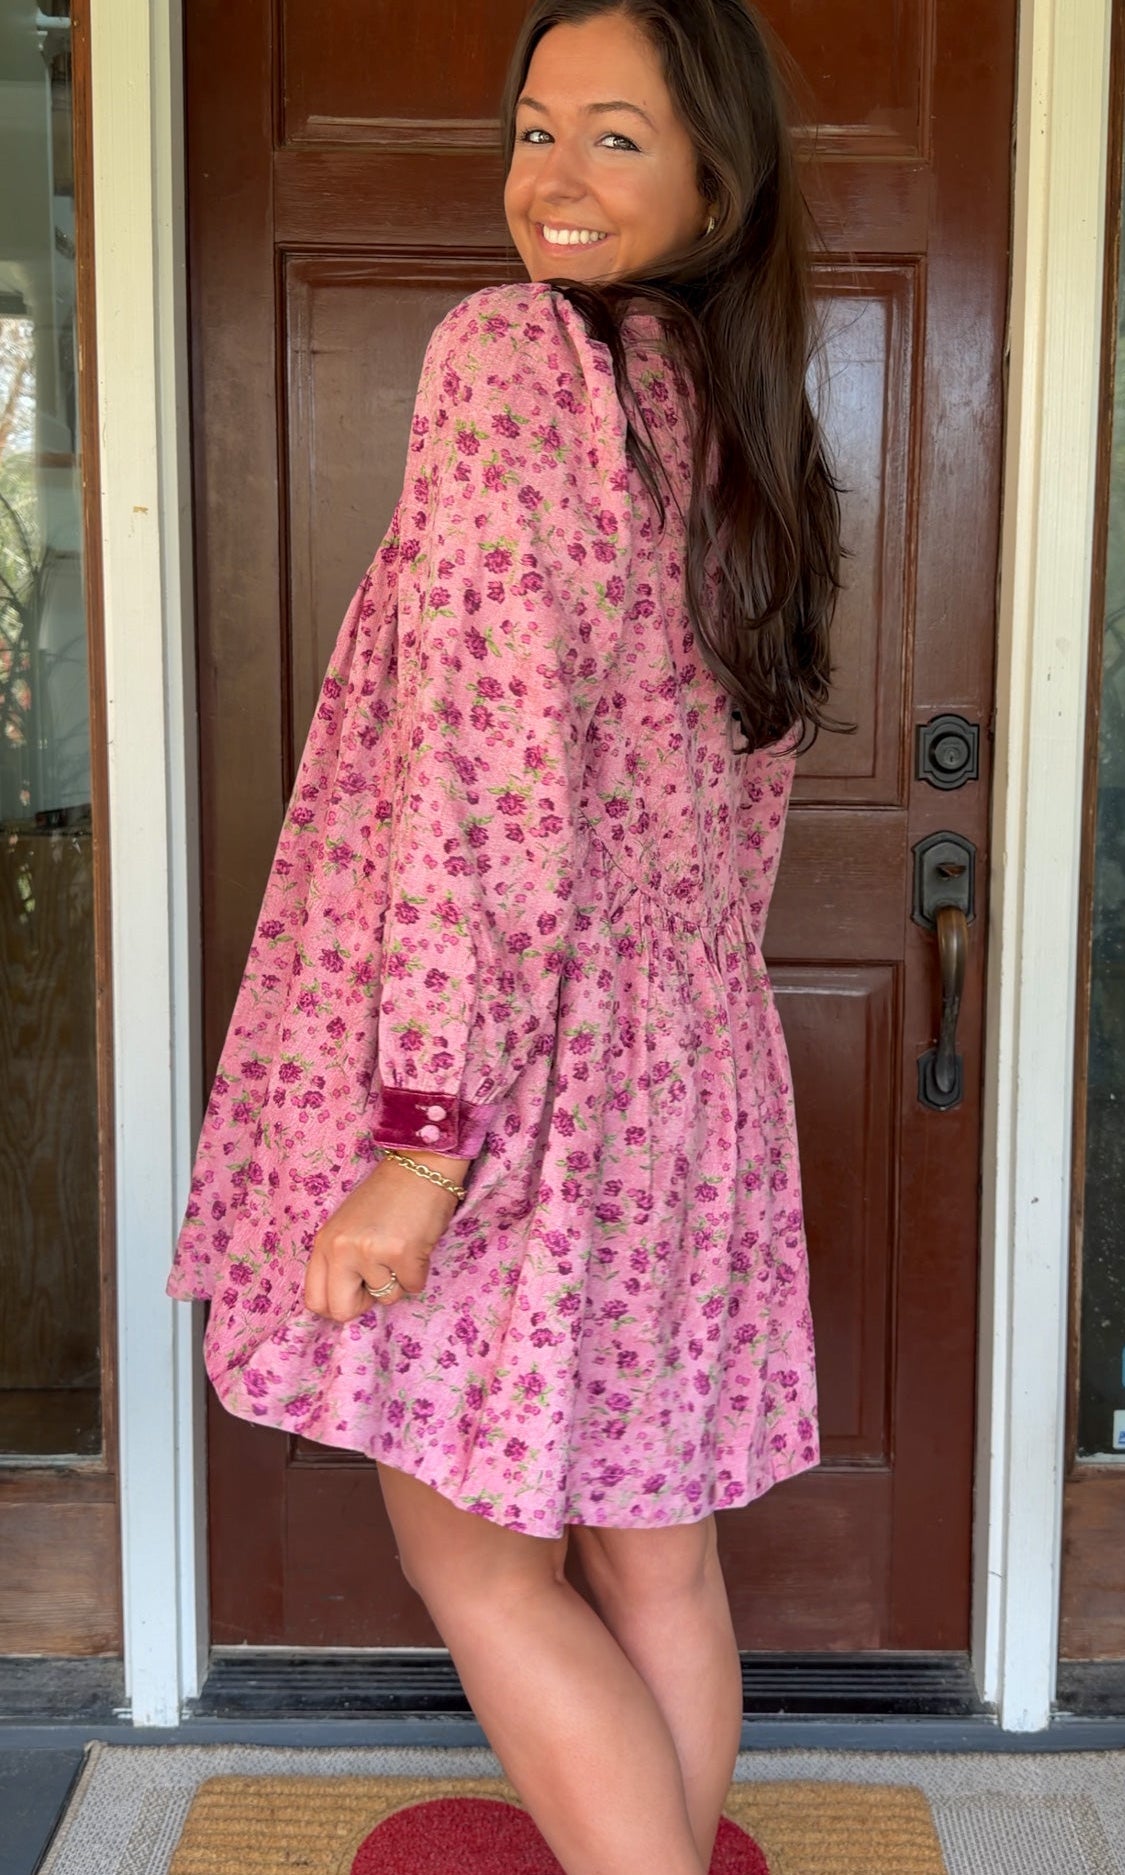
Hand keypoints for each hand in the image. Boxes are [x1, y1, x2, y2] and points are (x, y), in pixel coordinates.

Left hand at [304, 1150, 470, 1321]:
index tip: (355, 1293)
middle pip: (341, 1310)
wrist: (419, 1167)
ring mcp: (371, 1252)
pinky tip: (417, 1244)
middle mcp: (341, 1249)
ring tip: (401, 1246)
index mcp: (323, 1242)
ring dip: (398, 1279)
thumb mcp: (347, 1227)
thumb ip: (338, 1261)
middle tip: (380, 1278)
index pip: (315, 1299)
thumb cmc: (385, 1197)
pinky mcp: (403, 1254)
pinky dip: (419, 1271)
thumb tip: (345, 1299)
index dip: (337, 1304)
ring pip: (386, 1297)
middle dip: (365, 1303)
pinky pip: (413, 1286)